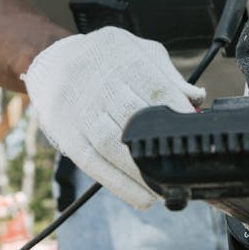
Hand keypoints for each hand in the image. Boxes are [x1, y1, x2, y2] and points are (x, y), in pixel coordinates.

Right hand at [22, 27, 205, 208]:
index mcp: (121, 57)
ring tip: (164, 192)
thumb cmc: (105, 60)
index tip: (196, 134)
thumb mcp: (138, 51)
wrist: (52, 64)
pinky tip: (141, 198)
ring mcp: (79, 109)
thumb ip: (167, 75)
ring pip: (110, 145)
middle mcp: (97, 82)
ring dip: (140, 175)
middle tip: (184, 171)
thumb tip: (195, 100)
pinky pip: (92, 163)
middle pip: (131, 118)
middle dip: (160, 148)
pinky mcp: (66, 134)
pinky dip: (119, 184)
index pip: (154, 87)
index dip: (176, 113)